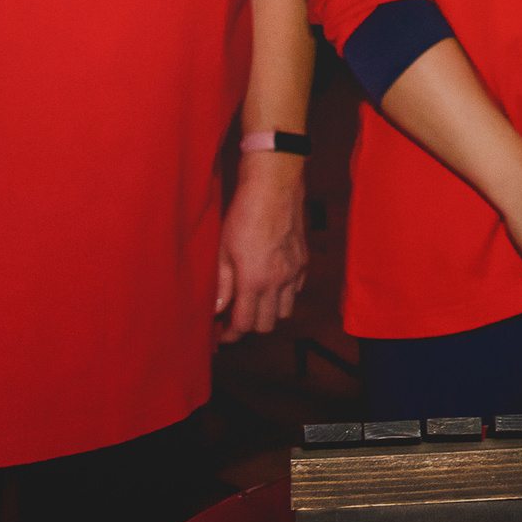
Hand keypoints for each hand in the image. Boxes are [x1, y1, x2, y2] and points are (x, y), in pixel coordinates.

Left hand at [215, 152, 307, 338]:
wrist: (274, 187)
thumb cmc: (244, 214)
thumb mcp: (223, 250)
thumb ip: (222, 284)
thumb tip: (217, 309)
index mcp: (255, 281)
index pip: (245, 324)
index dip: (230, 334)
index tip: (221, 333)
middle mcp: (278, 281)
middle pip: (266, 324)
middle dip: (249, 325)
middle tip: (234, 317)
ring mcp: (295, 272)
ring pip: (285, 311)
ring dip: (268, 311)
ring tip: (254, 300)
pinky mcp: (304, 260)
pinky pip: (296, 290)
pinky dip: (284, 294)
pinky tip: (271, 281)